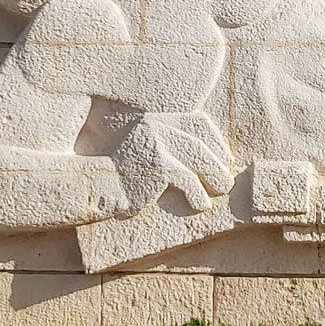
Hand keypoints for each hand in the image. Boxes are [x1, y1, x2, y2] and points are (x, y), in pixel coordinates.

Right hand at [112, 112, 234, 212]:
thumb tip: (220, 161)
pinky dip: (198, 194)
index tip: (226, 160)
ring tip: (219, 190)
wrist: (99, 188)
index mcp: (157, 121)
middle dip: (217, 163)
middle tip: (225, 181)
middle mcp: (157, 127)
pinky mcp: (158, 165)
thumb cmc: (128, 177)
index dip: (216, 142)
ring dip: (214, 177)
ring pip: (198, 159)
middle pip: (199, 143)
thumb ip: (177, 150)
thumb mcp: (152, 155)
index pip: (198, 123)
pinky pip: (188, 179)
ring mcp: (156, 144)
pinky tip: (200, 204)